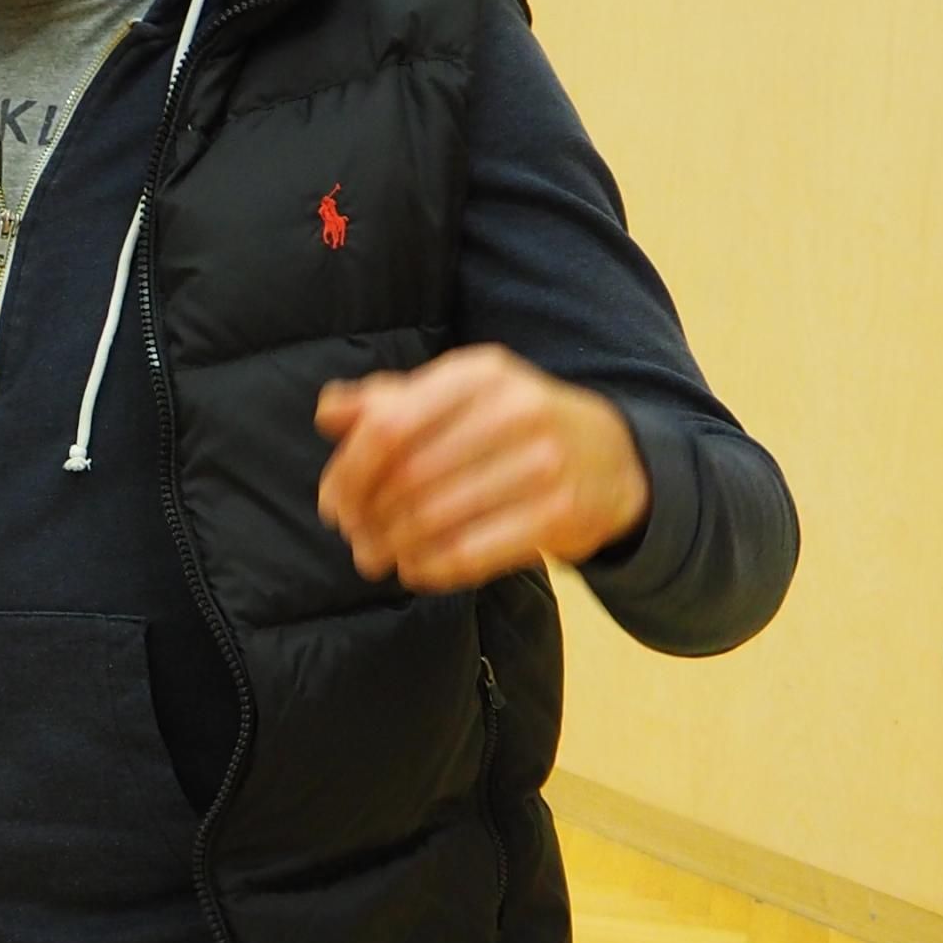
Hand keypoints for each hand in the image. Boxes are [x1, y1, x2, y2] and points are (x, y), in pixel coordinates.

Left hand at [313, 346, 647, 591]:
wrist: (613, 457)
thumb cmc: (514, 424)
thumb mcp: (460, 395)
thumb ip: (390, 400)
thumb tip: (328, 411)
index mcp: (478, 374)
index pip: (390, 426)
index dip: (350, 472)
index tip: (333, 504)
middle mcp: (513, 410)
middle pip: (408, 477)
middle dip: (368, 516)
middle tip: (353, 538)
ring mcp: (542, 464)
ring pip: (435, 518)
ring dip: (392, 546)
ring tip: (375, 557)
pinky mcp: (559, 515)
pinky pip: (471, 553)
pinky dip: (430, 568)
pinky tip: (415, 569)